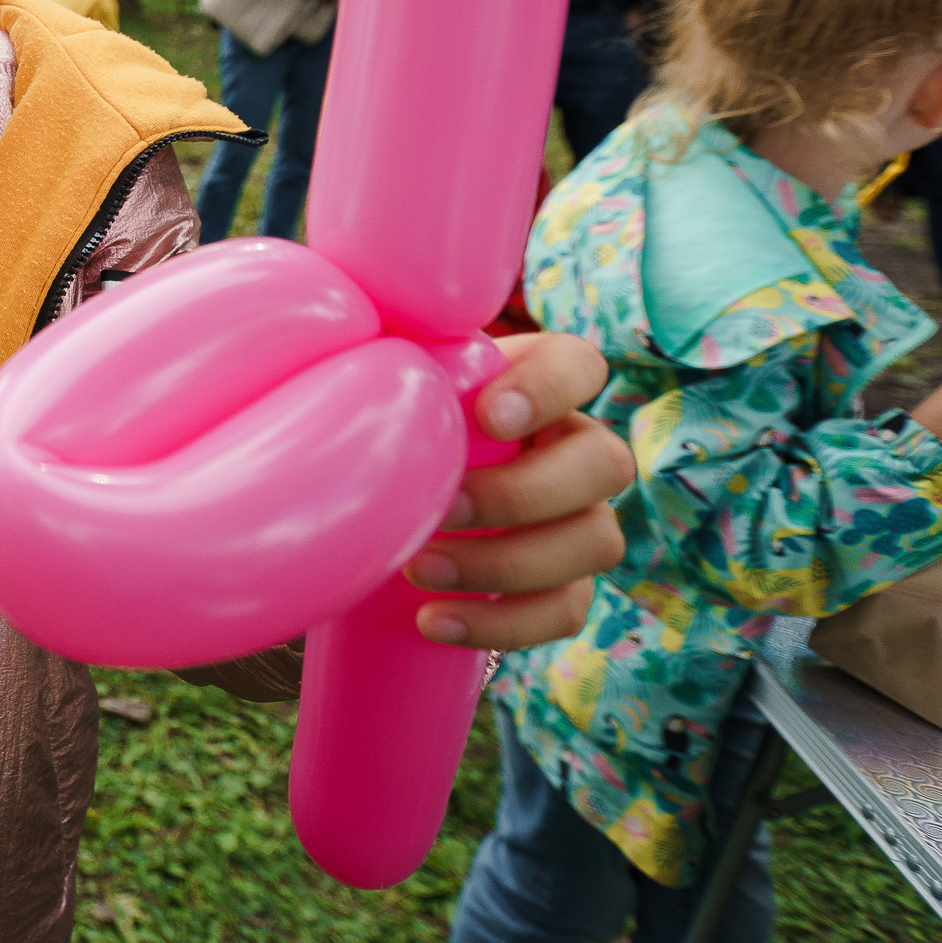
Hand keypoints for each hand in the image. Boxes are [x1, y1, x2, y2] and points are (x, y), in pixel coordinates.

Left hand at [401, 332, 630, 649]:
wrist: (380, 512)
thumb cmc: (387, 430)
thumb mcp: (387, 383)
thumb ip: (381, 349)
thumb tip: (335, 317)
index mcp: (539, 386)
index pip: (579, 365)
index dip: (549, 388)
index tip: (487, 416)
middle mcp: (574, 449)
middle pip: (605, 464)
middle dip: (525, 493)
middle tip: (445, 507)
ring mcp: (580, 519)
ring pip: (597, 541)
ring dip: (508, 564)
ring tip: (419, 569)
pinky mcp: (565, 585)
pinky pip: (568, 611)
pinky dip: (504, 625)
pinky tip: (435, 621)